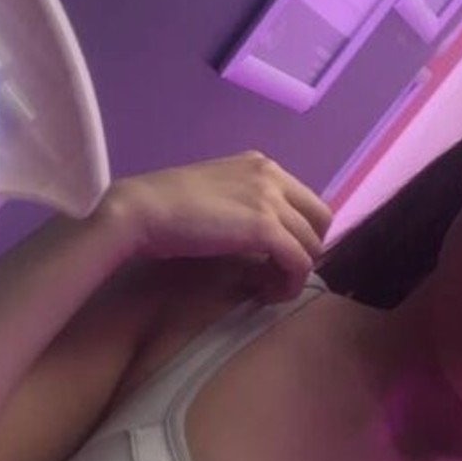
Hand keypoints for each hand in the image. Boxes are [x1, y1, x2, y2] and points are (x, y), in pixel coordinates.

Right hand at [99, 151, 332, 299]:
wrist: (141, 210)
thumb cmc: (164, 209)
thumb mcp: (214, 199)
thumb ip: (241, 209)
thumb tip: (259, 241)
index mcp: (260, 165)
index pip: (306, 201)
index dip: (301, 234)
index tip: (279, 259)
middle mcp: (271, 175)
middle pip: (320, 220)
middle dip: (307, 251)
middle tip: (281, 275)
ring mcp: (270, 199)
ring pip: (312, 244)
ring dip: (296, 273)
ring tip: (270, 289)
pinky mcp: (264, 227)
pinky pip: (299, 262)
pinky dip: (290, 284)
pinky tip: (269, 295)